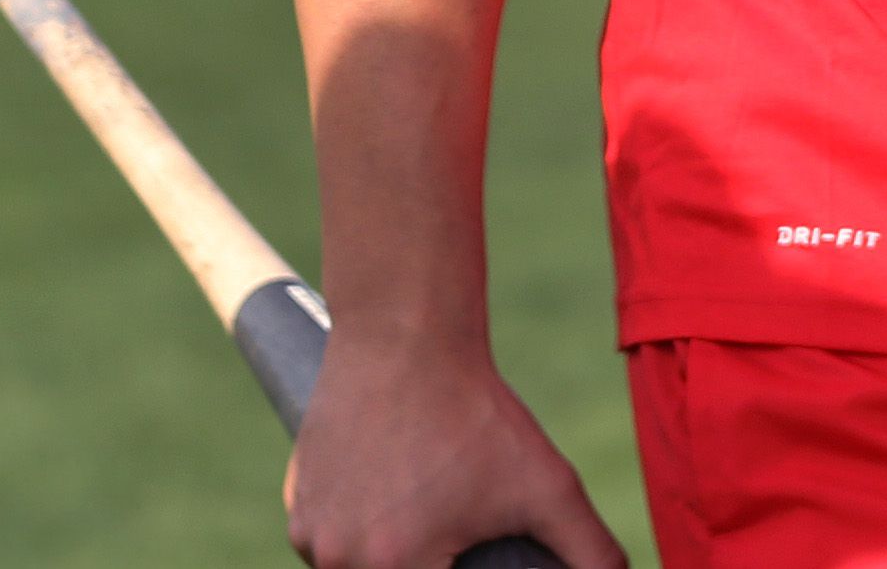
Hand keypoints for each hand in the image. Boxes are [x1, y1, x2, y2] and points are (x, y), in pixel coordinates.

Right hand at [286, 338, 626, 568]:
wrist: (406, 340)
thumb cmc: (476, 414)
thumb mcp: (548, 485)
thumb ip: (590, 549)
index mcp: (397, 566)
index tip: (465, 549)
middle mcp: (340, 560)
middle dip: (428, 559)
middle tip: (447, 516)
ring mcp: (310, 534)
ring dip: (391, 555)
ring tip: (426, 501)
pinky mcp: (296, 505)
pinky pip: (330, 543)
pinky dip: (359, 533)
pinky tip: (392, 492)